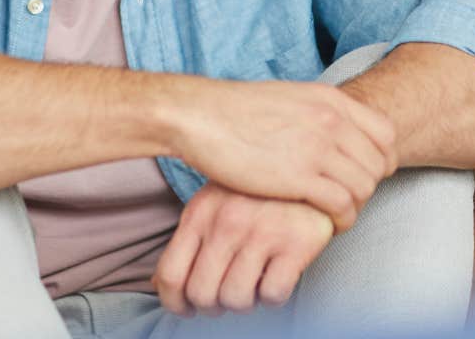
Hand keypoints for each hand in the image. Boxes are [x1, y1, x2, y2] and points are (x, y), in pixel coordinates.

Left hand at [154, 183, 333, 315]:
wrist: (312, 165)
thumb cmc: (258, 191)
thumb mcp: (215, 202)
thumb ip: (192, 239)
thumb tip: (162, 285)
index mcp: (200, 212)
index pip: (171, 275)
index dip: (175, 303)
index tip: (187, 309)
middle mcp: (227, 222)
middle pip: (202, 294)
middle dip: (213, 305)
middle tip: (226, 297)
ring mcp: (262, 232)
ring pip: (236, 299)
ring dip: (245, 301)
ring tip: (254, 283)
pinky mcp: (296, 243)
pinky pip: (273, 294)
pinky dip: (274, 296)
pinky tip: (277, 276)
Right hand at [172, 78, 395, 231]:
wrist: (201, 116)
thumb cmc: (237, 111)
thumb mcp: (290, 98)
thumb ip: (319, 113)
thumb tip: (335, 130)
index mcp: (331, 99)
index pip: (386, 133)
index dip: (381, 159)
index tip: (364, 174)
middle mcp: (331, 120)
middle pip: (379, 164)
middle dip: (368, 187)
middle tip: (348, 199)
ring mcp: (317, 147)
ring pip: (364, 186)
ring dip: (356, 206)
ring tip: (337, 215)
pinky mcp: (299, 176)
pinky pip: (342, 204)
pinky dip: (341, 220)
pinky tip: (327, 224)